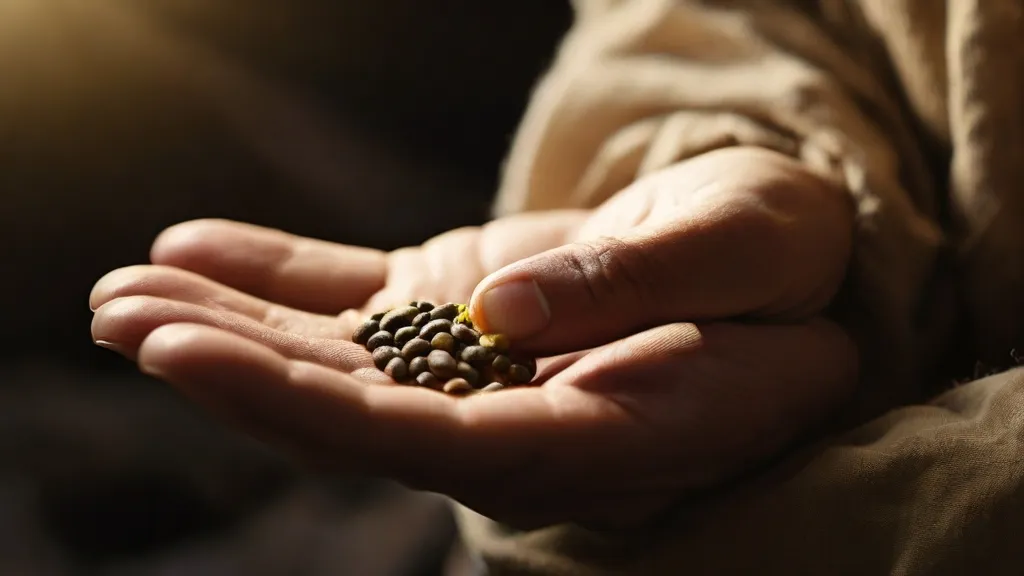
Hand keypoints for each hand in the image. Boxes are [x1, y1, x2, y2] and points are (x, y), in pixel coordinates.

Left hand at [90, 147, 856, 528]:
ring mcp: (478, 370)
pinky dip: (276, 276)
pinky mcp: (461, 316)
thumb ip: (642, 284)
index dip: (307, 410)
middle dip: (233, 375)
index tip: (189, 360)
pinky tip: (192, 249)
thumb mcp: (746, 253)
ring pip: (340, 365)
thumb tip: (506, 311)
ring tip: (118, 295)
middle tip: (118, 323)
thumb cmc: (777, 262)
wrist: (768, 259)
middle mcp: (518, 420)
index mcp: (595, 433)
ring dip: (230, 331)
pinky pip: (359, 303)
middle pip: (356, 415)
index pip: (434, 445)